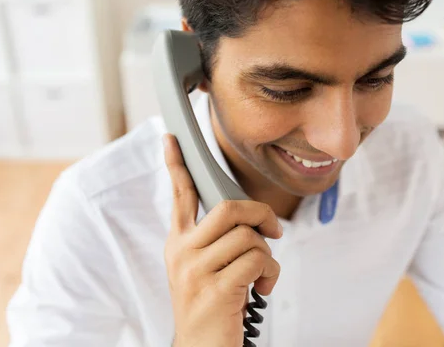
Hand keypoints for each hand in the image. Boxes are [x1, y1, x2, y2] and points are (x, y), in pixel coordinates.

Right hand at [162, 134, 282, 346]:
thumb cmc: (211, 305)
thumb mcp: (203, 268)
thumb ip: (216, 239)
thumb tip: (248, 217)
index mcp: (179, 242)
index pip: (179, 195)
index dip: (176, 164)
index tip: (171, 138)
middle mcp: (182, 251)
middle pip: (229, 208)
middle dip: (261, 215)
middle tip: (272, 230)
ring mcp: (196, 270)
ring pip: (249, 237)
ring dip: (267, 256)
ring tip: (261, 274)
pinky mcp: (216, 290)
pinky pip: (258, 262)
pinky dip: (270, 275)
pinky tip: (261, 290)